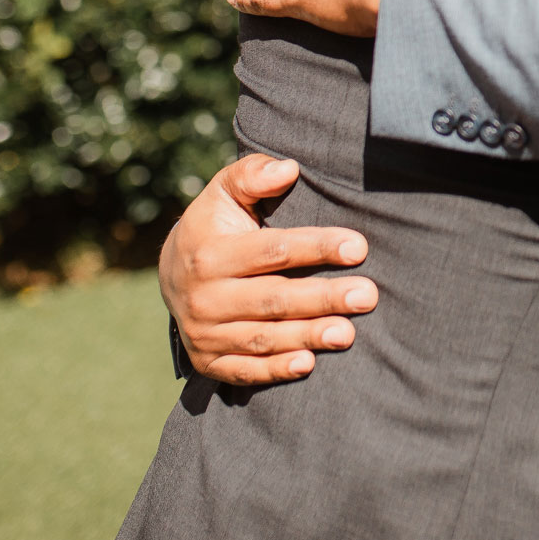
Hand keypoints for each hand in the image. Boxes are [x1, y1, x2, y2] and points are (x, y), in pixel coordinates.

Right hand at [159, 154, 378, 384]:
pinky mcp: (207, 361)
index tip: (358, 247)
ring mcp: (204, 332)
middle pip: (273, 299)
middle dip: (323, 298)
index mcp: (210, 253)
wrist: (171, 272)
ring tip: (347, 333)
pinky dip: (274, 370)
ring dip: (307, 337)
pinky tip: (308, 364)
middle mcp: (204, 296)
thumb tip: (288, 169)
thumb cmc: (215, 224)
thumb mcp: (225, 192)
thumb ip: (252, 175)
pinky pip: (244, 370)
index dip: (317, 247)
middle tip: (367, 296)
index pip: (273, 250)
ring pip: (262, 338)